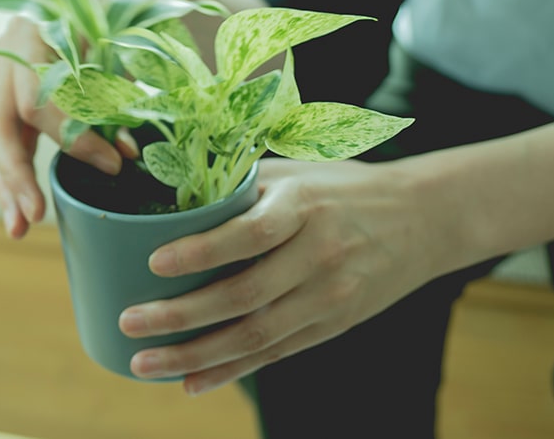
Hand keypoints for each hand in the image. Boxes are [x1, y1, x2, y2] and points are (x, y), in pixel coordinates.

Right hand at [0, 17, 134, 238]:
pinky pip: (3, 138)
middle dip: (15, 175)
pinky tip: (19, 210)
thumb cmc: (119, 12)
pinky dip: (11, 175)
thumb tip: (124, 153)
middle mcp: (8, 50)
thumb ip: (117, 94)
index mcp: (33, 29)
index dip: (71, 136)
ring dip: (6, 185)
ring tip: (19, 229)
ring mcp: (4, 72)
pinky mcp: (10, 93)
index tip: (112, 164)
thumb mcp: (120, 43)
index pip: (37, 96)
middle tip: (34, 216)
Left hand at [117, 157, 441, 394]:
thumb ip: (240, 186)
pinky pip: (275, 354)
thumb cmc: (341, 186)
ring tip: (144, 362)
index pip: (250, 234)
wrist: (423, 218)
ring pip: (256, 335)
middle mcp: (320, 254)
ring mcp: (330, 297)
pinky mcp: (333, 326)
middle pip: (245, 295)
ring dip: (195, 354)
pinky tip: (189, 382)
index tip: (154, 261)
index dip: (202, 251)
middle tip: (130, 322)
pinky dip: (230, 371)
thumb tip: (167, 197)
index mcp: (304, 207)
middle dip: (182, 315)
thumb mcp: (295, 172)